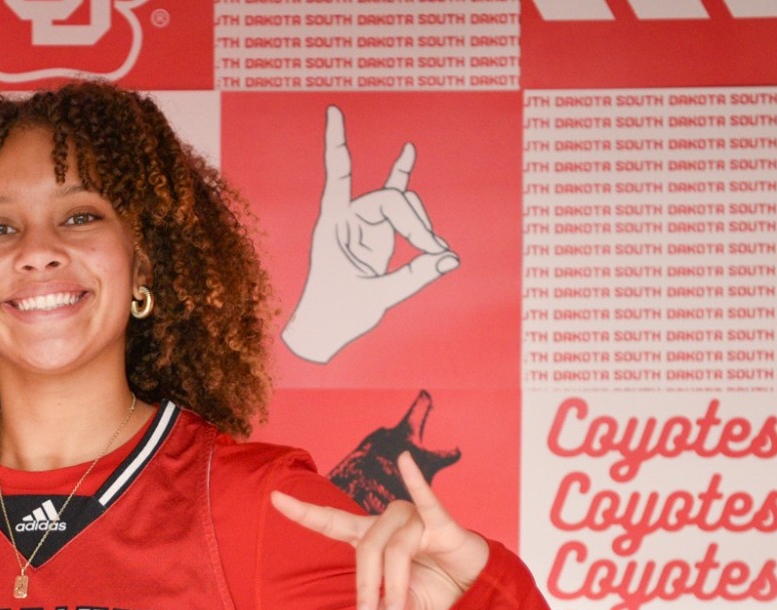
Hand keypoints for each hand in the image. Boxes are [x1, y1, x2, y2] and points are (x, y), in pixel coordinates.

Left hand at [271, 452, 489, 609]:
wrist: (474, 589)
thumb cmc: (435, 588)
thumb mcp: (404, 607)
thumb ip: (388, 609)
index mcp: (370, 537)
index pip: (331, 523)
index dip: (304, 512)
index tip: (274, 498)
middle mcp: (387, 522)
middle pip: (365, 550)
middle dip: (367, 590)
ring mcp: (412, 519)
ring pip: (393, 551)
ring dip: (394, 589)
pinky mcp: (439, 521)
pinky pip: (426, 501)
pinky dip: (416, 481)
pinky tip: (405, 461)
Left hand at [280, 105, 459, 364]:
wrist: (325, 331)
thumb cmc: (338, 314)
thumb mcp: (376, 296)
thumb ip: (414, 276)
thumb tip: (450, 257)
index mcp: (334, 226)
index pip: (338, 176)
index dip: (336, 143)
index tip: (333, 111)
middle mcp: (347, 219)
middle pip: (390, 199)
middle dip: (416, 222)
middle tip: (434, 249)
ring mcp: (363, 226)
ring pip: (400, 206)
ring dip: (421, 226)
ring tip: (436, 250)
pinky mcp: (377, 235)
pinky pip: (395, 204)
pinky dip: (402, 179)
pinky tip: (408, 151)